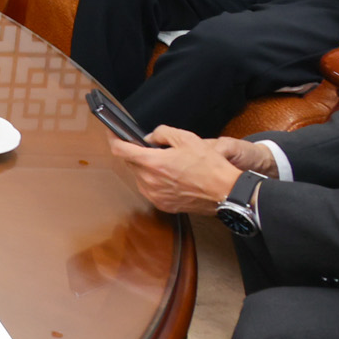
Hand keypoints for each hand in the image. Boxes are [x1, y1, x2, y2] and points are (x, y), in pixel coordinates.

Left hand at [109, 126, 273, 214]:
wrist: (226, 192)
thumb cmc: (210, 166)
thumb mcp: (187, 138)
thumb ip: (162, 133)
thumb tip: (149, 138)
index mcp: (152, 163)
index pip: (120, 150)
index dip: (114, 139)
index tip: (112, 133)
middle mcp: (149, 181)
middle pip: (131, 163)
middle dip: (138, 153)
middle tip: (155, 149)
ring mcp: (154, 195)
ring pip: (140, 176)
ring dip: (147, 168)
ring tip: (169, 165)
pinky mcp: (162, 205)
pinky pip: (150, 189)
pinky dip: (155, 181)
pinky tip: (172, 177)